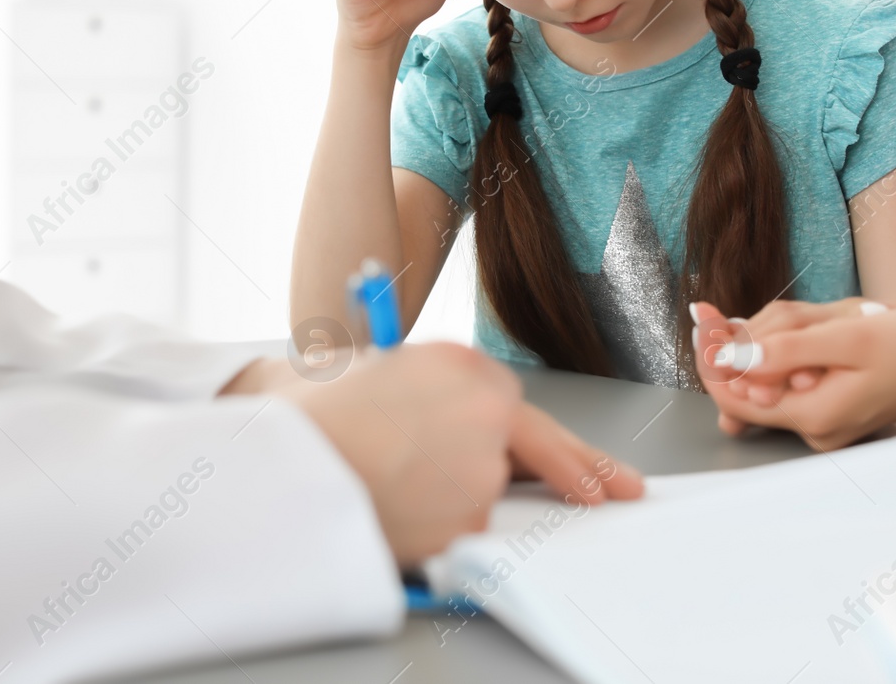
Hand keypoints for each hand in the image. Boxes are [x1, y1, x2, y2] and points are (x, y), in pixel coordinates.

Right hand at [248, 342, 641, 565]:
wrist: (277, 456)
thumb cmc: (309, 411)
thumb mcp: (375, 370)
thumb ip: (427, 391)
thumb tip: (444, 422)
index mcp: (462, 364)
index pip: (521, 409)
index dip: (551, 441)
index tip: (584, 461)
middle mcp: (486, 410)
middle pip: (544, 447)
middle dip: (583, 470)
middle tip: (618, 489)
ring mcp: (481, 469)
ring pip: (484, 493)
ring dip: (457, 498)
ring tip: (393, 483)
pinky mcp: (465, 519)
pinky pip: (459, 531)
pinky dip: (435, 529)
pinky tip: (393, 509)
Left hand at [692, 298, 881, 433]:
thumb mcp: (847, 338)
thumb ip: (787, 350)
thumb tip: (732, 357)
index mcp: (814, 415)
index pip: (734, 395)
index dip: (710, 356)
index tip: (700, 317)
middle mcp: (814, 429)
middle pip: (744, 390)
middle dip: (727, 349)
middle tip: (709, 311)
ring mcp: (823, 424)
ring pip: (763, 385)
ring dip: (751, 351)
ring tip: (750, 319)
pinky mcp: (832, 411)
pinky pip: (786, 385)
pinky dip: (773, 359)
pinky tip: (778, 334)